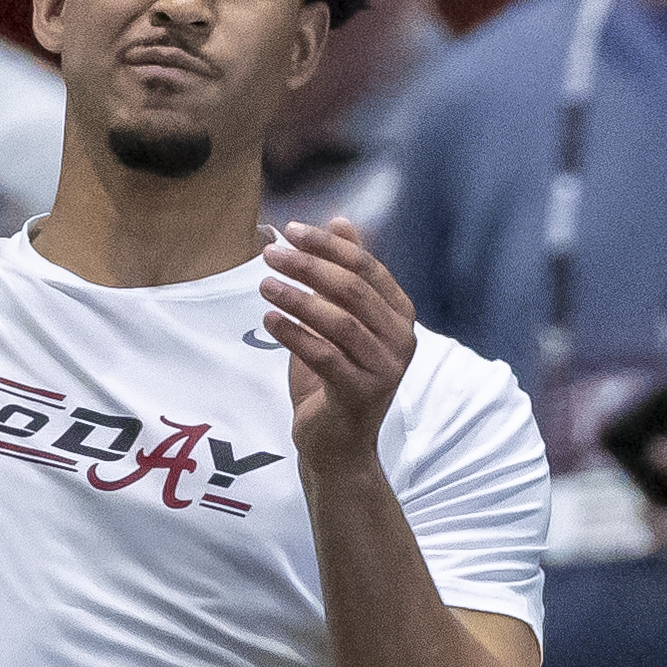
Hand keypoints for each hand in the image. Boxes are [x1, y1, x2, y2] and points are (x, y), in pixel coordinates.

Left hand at [260, 218, 417, 467]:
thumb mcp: (338, 319)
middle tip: (270, 255)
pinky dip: (295, 335)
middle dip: (309, 267)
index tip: (291, 230)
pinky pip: (325, 356)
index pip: (367, 268)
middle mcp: (402, 340)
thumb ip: (342, 274)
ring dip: (297, 298)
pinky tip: (269, 320)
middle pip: (353, 291)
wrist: (337, 445)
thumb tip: (340, 220)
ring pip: (340, 322)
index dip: (329, 246)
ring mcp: (386, 369)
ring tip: (264, 285)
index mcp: (399, 315)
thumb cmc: (335, 377)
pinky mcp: (363, 394)